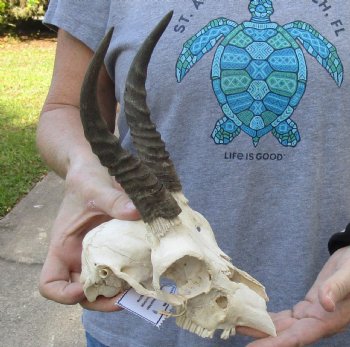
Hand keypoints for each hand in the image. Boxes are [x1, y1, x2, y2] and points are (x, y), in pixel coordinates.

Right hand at [39, 161, 140, 310]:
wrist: (95, 172)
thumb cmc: (86, 180)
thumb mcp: (95, 187)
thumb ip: (112, 200)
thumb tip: (135, 212)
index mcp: (63, 247)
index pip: (50, 283)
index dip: (62, 294)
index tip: (83, 288)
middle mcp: (78, 257)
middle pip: (83, 294)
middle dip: (102, 301)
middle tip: (125, 297)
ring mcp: (97, 255)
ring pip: (105, 286)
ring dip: (121, 292)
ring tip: (141, 288)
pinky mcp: (115, 249)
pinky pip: (122, 269)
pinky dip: (132, 275)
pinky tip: (148, 271)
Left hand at [247, 246, 349, 345]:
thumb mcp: (347, 277)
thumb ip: (335, 289)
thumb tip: (324, 304)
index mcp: (328, 321)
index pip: (298, 337)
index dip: (276, 344)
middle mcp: (317, 323)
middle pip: (285, 335)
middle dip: (262, 338)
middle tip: (237, 332)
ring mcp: (311, 316)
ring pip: (282, 326)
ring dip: (261, 328)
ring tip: (239, 325)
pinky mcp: (306, 307)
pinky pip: (286, 316)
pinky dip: (270, 317)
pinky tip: (257, 317)